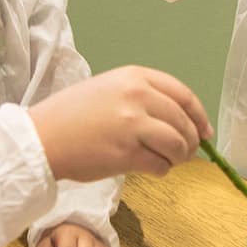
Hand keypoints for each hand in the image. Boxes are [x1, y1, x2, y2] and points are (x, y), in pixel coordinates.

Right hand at [29, 66, 212, 180]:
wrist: (42, 137)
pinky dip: (162, 170)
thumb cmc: (71, 115)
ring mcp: (133, 124)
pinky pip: (160, 164)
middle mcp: (138, 96)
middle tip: (187, 153)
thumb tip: (180, 120)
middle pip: (184, 122)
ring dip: (179, 157)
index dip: (199, 116)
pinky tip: (152, 169)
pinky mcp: (127, 153)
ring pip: (178, 144)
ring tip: (169, 161)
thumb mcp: (109, 89)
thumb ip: (143, 97)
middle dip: (192, 141)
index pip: (183, 95)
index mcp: (135, 77)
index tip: (205, 131)